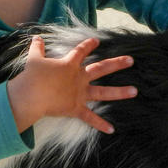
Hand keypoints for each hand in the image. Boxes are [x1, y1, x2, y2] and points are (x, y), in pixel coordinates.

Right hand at [7, 35, 136, 133]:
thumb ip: (37, 49)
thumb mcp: (34, 59)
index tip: (97, 41)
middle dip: (117, 64)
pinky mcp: (76, 108)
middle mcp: (79, 78)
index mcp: (69, 64)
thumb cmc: (32, 76)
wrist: (32, 94)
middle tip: (131, 60)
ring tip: (135, 91)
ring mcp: (79, 93)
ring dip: (120, 92)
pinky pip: (90, 118)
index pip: (81, 51)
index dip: (89, 45)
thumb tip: (36, 38)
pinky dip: (100, 124)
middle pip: (101, 68)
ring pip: (104, 92)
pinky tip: (112, 129)